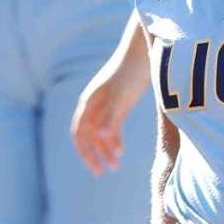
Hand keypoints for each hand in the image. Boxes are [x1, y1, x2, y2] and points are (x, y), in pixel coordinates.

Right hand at [72, 45, 146, 175]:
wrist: (144, 50)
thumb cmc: (131, 73)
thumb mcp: (122, 98)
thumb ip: (111, 118)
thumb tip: (101, 140)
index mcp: (90, 103)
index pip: (80, 133)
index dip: (85, 152)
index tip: (95, 169)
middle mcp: (93, 104)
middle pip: (87, 135)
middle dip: (93, 154)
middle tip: (104, 173)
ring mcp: (105, 102)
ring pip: (99, 131)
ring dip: (104, 149)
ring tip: (115, 165)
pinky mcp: (117, 101)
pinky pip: (109, 124)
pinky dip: (113, 138)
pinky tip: (121, 149)